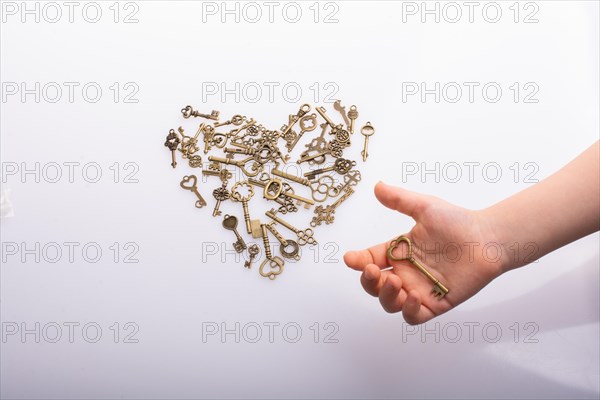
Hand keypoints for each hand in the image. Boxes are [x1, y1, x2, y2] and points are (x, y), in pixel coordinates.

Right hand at [344, 182, 505, 324]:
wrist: (487, 239)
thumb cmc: (458, 222)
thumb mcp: (425, 207)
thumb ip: (399, 199)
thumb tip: (377, 186)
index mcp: (398, 252)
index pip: (370, 259)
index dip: (358, 261)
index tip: (351, 258)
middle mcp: (405, 273)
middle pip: (375, 285)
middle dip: (368, 281)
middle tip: (373, 271)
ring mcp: (418, 290)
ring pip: (390, 303)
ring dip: (386, 296)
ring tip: (395, 282)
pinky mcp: (435, 304)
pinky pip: (413, 316)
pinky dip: (407, 310)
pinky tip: (412, 296)